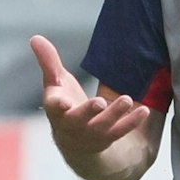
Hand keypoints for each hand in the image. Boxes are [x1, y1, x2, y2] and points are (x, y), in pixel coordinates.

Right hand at [30, 36, 147, 160]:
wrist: (74, 142)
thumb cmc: (63, 105)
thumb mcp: (54, 83)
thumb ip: (48, 62)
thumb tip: (35, 37)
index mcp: (56, 110)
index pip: (54, 107)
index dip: (58, 104)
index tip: (62, 101)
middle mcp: (73, 124)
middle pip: (80, 119)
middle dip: (89, 111)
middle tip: (100, 102)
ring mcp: (91, 133)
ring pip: (103, 125)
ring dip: (115, 114)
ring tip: (127, 99)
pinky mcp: (108, 137)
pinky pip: (121, 131)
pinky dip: (132, 121)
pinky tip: (144, 110)